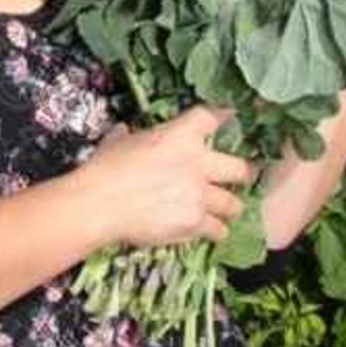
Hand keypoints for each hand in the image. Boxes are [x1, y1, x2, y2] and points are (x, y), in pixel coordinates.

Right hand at [77, 105, 254, 247]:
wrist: (99, 203)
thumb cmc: (105, 169)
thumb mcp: (119, 141)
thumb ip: (132, 138)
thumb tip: (125, 134)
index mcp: (180, 136)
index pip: (213, 117)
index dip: (226, 114)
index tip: (234, 114)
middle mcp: (197, 164)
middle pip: (241, 168)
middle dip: (245, 174)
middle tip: (245, 176)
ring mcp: (199, 195)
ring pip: (234, 204)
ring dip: (230, 207)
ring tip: (227, 210)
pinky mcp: (194, 222)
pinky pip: (217, 229)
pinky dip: (215, 231)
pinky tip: (211, 232)